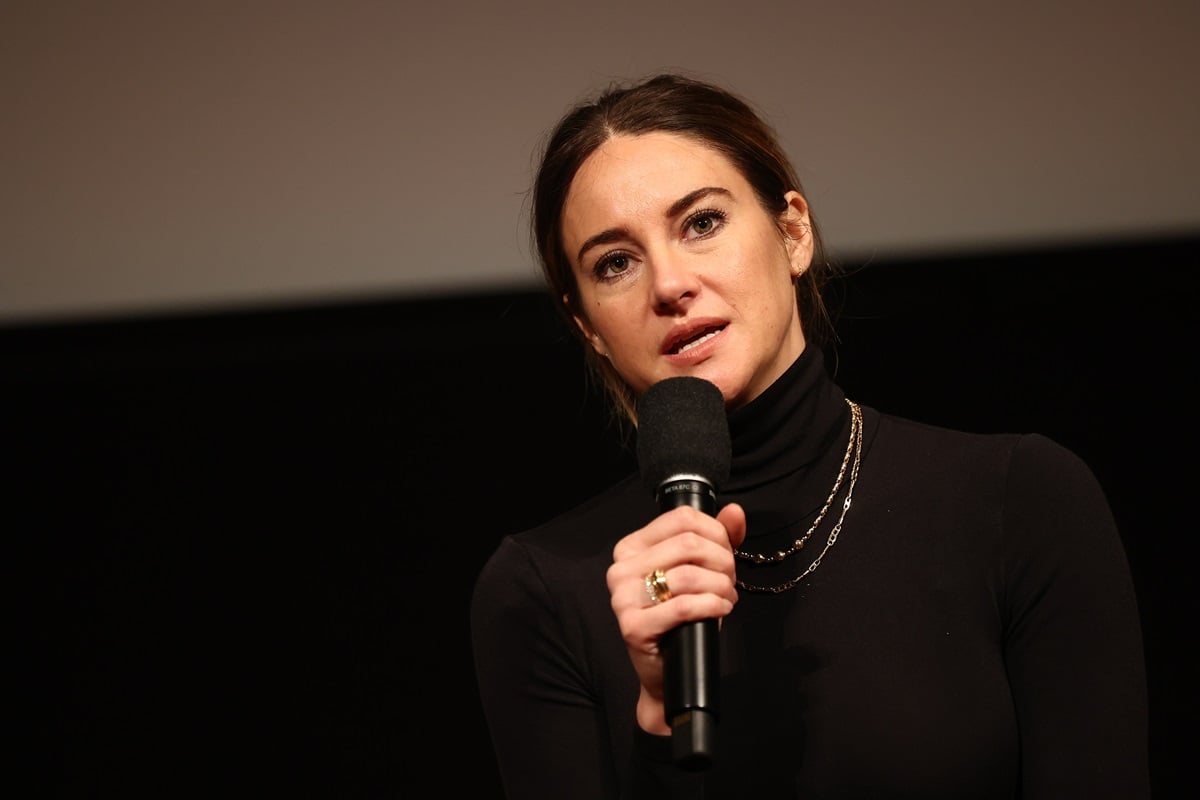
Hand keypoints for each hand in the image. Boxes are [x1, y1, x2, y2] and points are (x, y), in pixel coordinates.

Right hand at [606, 502, 746, 733]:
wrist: (666, 671)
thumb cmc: (682, 618)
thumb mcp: (699, 571)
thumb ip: (717, 539)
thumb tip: (735, 512)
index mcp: (631, 547)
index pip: (681, 518)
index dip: (715, 532)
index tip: (726, 552)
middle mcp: (620, 569)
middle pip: (689, 544)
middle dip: (722, 561)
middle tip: (730, 580)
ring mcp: (623, 598)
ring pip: (688, 574)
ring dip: (721, 586)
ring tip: (726, 598)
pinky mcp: (633, 627)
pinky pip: (684, 606)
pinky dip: (712, 605)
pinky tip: (720, 609)